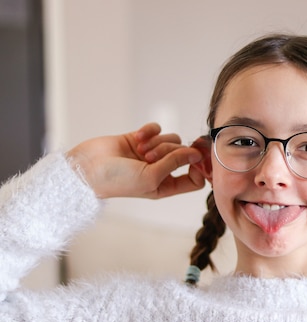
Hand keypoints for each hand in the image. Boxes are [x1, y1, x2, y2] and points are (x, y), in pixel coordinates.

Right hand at [66, 123, 205, 198]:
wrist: (87, 167)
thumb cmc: (117, 180)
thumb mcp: (151, 177)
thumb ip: (175, 163)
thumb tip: (197, 153)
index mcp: (166, 186)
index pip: (195, 179)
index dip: (198, 168)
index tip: (193, 159)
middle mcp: (161, 170)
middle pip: (183, 154)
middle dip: (169, 151)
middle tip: (149, 156)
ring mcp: (151, 154)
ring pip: (172, 139)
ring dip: (158, 142)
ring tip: (140, 149)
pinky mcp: (141, 139)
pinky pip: (158, 129)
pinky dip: (150, 130)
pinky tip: (138, 136)